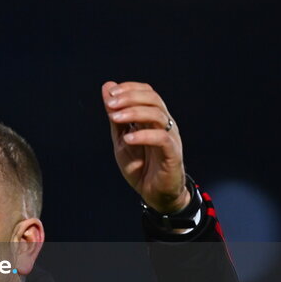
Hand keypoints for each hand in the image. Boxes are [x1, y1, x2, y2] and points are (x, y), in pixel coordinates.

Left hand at [102, 81, 190, 213]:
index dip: (130, 88)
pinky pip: (161, 138)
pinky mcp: (172, 153)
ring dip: (134, 113)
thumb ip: (116, 116)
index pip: (147, 92)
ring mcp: (170, 137)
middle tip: (110, 104)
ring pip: (157, 114)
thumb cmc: (141, 166)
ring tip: (114, 117)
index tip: (111, 93)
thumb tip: (108, 87)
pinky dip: (143, 135)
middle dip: (130, 97)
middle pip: (153, 98)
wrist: (154, 194)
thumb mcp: (121, 138)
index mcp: (153, 118)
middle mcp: (164, 123)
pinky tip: (128, 139)